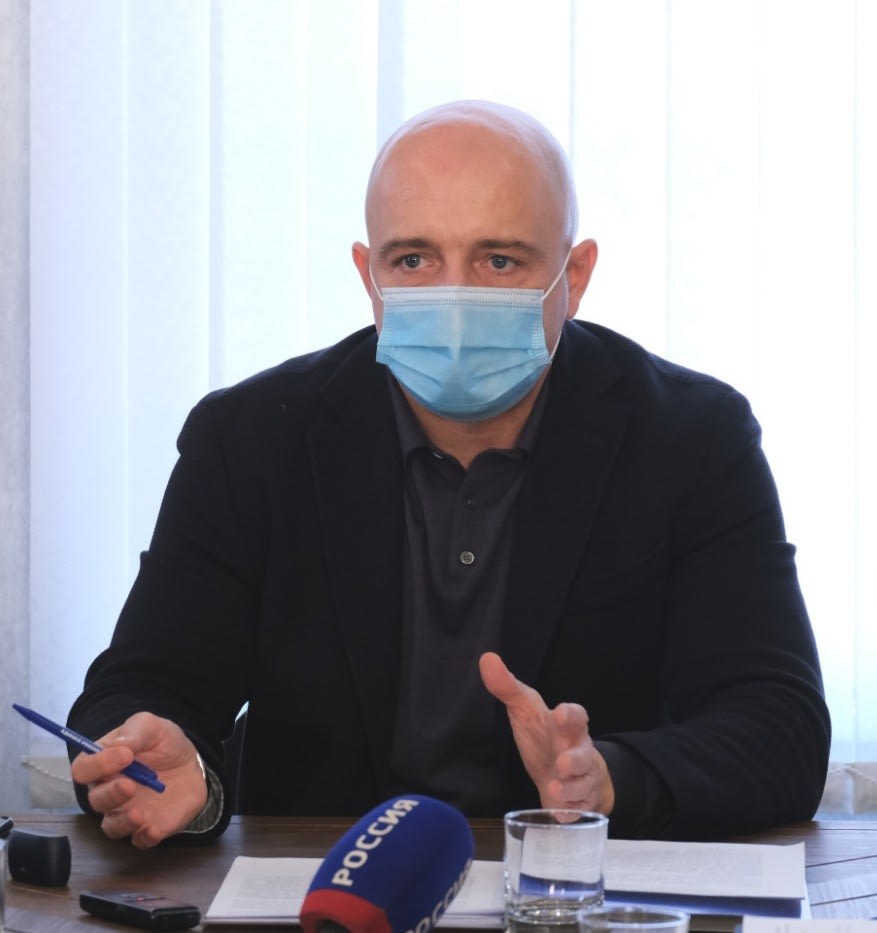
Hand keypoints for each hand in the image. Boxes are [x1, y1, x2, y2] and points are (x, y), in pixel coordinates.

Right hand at [70, 712, 207, 848]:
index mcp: (104, 763)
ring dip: (122, 821)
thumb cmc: (164, 744)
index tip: (124, 755)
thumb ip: (135, 731)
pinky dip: (144, 837)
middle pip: (95, 800)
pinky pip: (139, 840)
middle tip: (130, 785)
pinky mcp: (146, 827)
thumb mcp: (153, 727)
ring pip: (111, 826)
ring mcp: (126, 812)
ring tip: (139, 814)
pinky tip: (153, 828)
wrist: (191, 765)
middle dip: (110, 794)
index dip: (97, 764)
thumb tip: (119, 745)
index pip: (83, 769)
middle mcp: (109, 791)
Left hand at [479, 651, 614, 813]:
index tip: (560, 713)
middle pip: (584, 754)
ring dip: (570, 789)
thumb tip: (486, 659)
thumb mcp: (525, 710)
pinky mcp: (579, 804)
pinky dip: (571, 812)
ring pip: (583, 785)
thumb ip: (508, 687)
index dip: (571, 714)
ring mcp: (581, 779)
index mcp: (567, 727)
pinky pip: (580, 810)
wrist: (566, 772)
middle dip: (576, 759)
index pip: (576, 716)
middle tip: (562, 762)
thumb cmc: (544, 736)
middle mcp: (578, 752)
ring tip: (554, 789)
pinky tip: (561, 814)